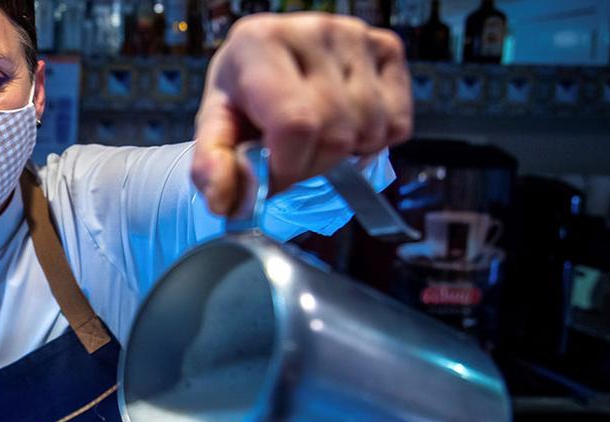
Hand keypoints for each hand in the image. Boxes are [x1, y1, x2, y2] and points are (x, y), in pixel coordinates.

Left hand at [192, 13, 412, 215]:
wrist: (267, 60)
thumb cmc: (243, 94)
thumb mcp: (215, 126)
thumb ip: (212, 166)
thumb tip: (225, 202)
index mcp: (259, 44)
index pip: (295, 124)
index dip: (288, 167)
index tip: (275, 174)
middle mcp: (311, 31)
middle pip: (335, 133)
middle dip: (313, 164)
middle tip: (293, 154)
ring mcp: (354, 35)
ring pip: (370, 130)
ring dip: (345, 152)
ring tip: (316, 135)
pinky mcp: (387, 47)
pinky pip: (398, 123)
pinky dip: (374, 141)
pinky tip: (345, 124)